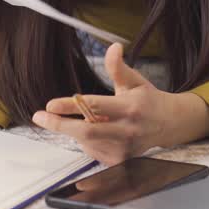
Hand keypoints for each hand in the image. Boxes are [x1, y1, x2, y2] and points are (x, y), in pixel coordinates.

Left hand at [31, 42, 178, 164]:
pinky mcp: (121, 161)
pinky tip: (98, 131)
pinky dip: (87, 141)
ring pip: (87, 141)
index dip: (70, 105)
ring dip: (76, 130)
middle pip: (86, 131)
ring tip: (86, 118)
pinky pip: (93, 151)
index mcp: (131, 108)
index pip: (94, 106)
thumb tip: (113, 46)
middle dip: (60, 125)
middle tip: (40, 117)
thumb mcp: (134, 80)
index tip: (50, 105)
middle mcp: (128, 131)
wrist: (169, 124)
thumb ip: (118, 67)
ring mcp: (125, 149)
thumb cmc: (148, 100)